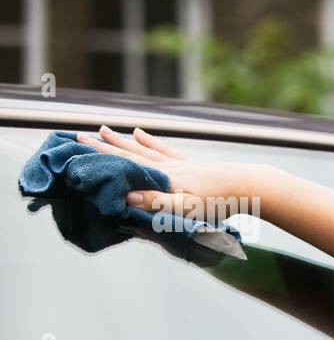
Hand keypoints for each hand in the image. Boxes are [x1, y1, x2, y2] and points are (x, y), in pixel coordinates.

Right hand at [73, 125, 256, 224]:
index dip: (101, 156)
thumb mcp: (185, 209)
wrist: (250, 187)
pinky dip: (152, 142)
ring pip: (145, 149)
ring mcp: (180, 164)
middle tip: (81, 135)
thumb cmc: (219, 202)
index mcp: (162, 179)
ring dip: (124, 141)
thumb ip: (155, 203)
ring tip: (107, 130)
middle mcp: (167, 167)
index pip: (125, 165)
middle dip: (105, 146)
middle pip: (130, 154)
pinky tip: (143, 134)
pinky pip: (166, 150)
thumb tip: (124, 196)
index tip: (77, 147)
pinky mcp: (193, 165)